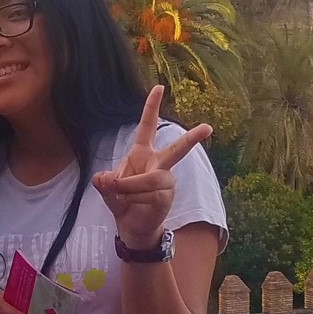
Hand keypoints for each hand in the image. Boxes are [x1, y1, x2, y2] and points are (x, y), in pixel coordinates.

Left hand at [92, 86, 210, 250]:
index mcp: (142, 154)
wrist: (131, 226)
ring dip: (129, 188)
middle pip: (176, 149)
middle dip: (193, 138)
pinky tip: (132, 204)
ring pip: (148, 180)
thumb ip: (104, 183)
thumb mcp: (107, 190)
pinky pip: (149, 194)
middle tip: (208, 128)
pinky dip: (133, 199)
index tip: (159, 87)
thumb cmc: (122, 201)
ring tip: (121, 196)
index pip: (148, 126)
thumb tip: (105, 179)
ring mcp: (166, 180)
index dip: (152, 107)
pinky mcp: (168, 196)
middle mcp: (158, 164)